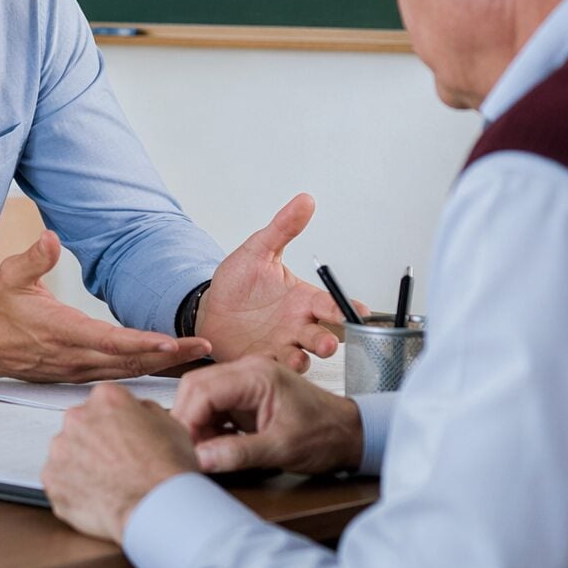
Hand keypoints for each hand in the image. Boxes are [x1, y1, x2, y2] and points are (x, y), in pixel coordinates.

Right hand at [0, 230, 211, 379]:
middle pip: (130, 361)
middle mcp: (73, 356)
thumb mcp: (11, 275)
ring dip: (161, 365)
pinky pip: (115, 374)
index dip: (145, 343)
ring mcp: (74, 369)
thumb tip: (51, 237)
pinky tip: (163, 365)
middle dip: (170, 356)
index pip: (112, 341)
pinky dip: (142, 370)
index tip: (175, 341)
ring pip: (126, 371)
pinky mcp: (74, 374)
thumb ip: (35, 257)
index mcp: (62, 332)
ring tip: (195, 356)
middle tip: (206, 349)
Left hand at [42, 383, 197, 542]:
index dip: (116, 422)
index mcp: (106, 398)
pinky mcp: (52, 479)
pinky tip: (97, 497)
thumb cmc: (166, 471)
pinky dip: (73, 489)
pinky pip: (59, 481)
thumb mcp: (170, 425)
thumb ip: (144, 410)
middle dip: (95, 442)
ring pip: (67, 453)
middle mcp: (77, 418)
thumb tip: (138, 411)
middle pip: (81, 425)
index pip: (103, 402)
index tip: (121, 436)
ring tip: (108, 483)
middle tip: (117, 463)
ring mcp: (61, 449)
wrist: (155, 508)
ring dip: (81, 465)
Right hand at [172, 357, 363, 473]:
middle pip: (195, 387)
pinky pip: (214, 405)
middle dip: (187, 420)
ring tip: (203, 452)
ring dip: (197, 425)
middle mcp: (247, 370)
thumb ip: (238, 453)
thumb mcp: (281, 449)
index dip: (188, 420)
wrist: (349, 433)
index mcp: (256, 375)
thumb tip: (201, 459)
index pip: (202, 388)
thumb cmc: (325, 435)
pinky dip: (208, 426)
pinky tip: (215, 446)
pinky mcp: (245, 395)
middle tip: (189, 451)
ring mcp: (245, 381)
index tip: (187, 449)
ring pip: (201, 396)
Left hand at [195, 194, 358, 370]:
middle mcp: (297, 325)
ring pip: (300, 356)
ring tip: (297, 357)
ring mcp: (280, 345)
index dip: (346, 309)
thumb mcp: (258, 250)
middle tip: (328, 342)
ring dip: (301, 359)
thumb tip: (305, 200)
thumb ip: (282, 228)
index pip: (331, 305)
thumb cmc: (238, 282)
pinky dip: (271, 368)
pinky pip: (269, 367)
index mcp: (303, 300)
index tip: (359, 313)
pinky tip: (266, 363)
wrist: (208, 307)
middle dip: (328, 340)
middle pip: (322, 336)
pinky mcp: (259, 360)